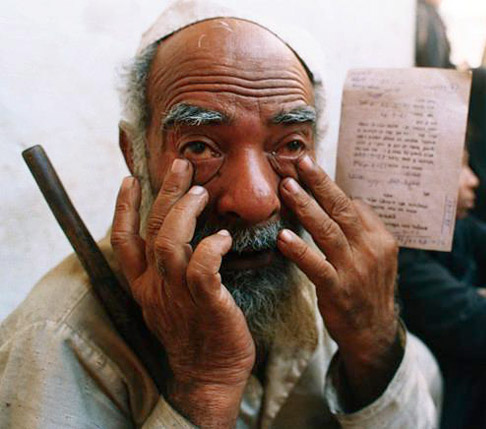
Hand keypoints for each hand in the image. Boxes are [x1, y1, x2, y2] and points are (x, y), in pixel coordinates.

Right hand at [111, 159, 254, 425]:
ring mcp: (179, 295)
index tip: (128, 179)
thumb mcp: (171, 301)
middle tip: (182, 165)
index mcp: (145, 285)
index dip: (123, 208)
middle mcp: (157, 286)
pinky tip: (224, 236)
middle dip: (165, 193)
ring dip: (186, 212)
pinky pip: (202, 268)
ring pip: (171, 243)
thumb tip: (180, 239)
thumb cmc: (197, 333)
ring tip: (201, 192)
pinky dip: (211, 247)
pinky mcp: (206, 303)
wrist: (209, 376)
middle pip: (152, 230)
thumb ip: (170, 271)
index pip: (125, 241)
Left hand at [277, 156, 400, 408]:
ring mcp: (355, 270)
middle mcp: (370, 249)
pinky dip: (300, 250)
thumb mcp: (377, 256)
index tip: (308, 167)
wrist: (374, 332)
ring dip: (306, 207)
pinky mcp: (338, 290)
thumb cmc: (369, 289)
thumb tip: (348, 200)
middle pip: (342, 210)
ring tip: (287, 187)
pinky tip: (283, 237)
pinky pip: (316, 266)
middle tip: (301, 162)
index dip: (329, 186)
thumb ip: (362, 230)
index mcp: (380, 238)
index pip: (353, 205)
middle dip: (320, 183)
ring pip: (328, 231)